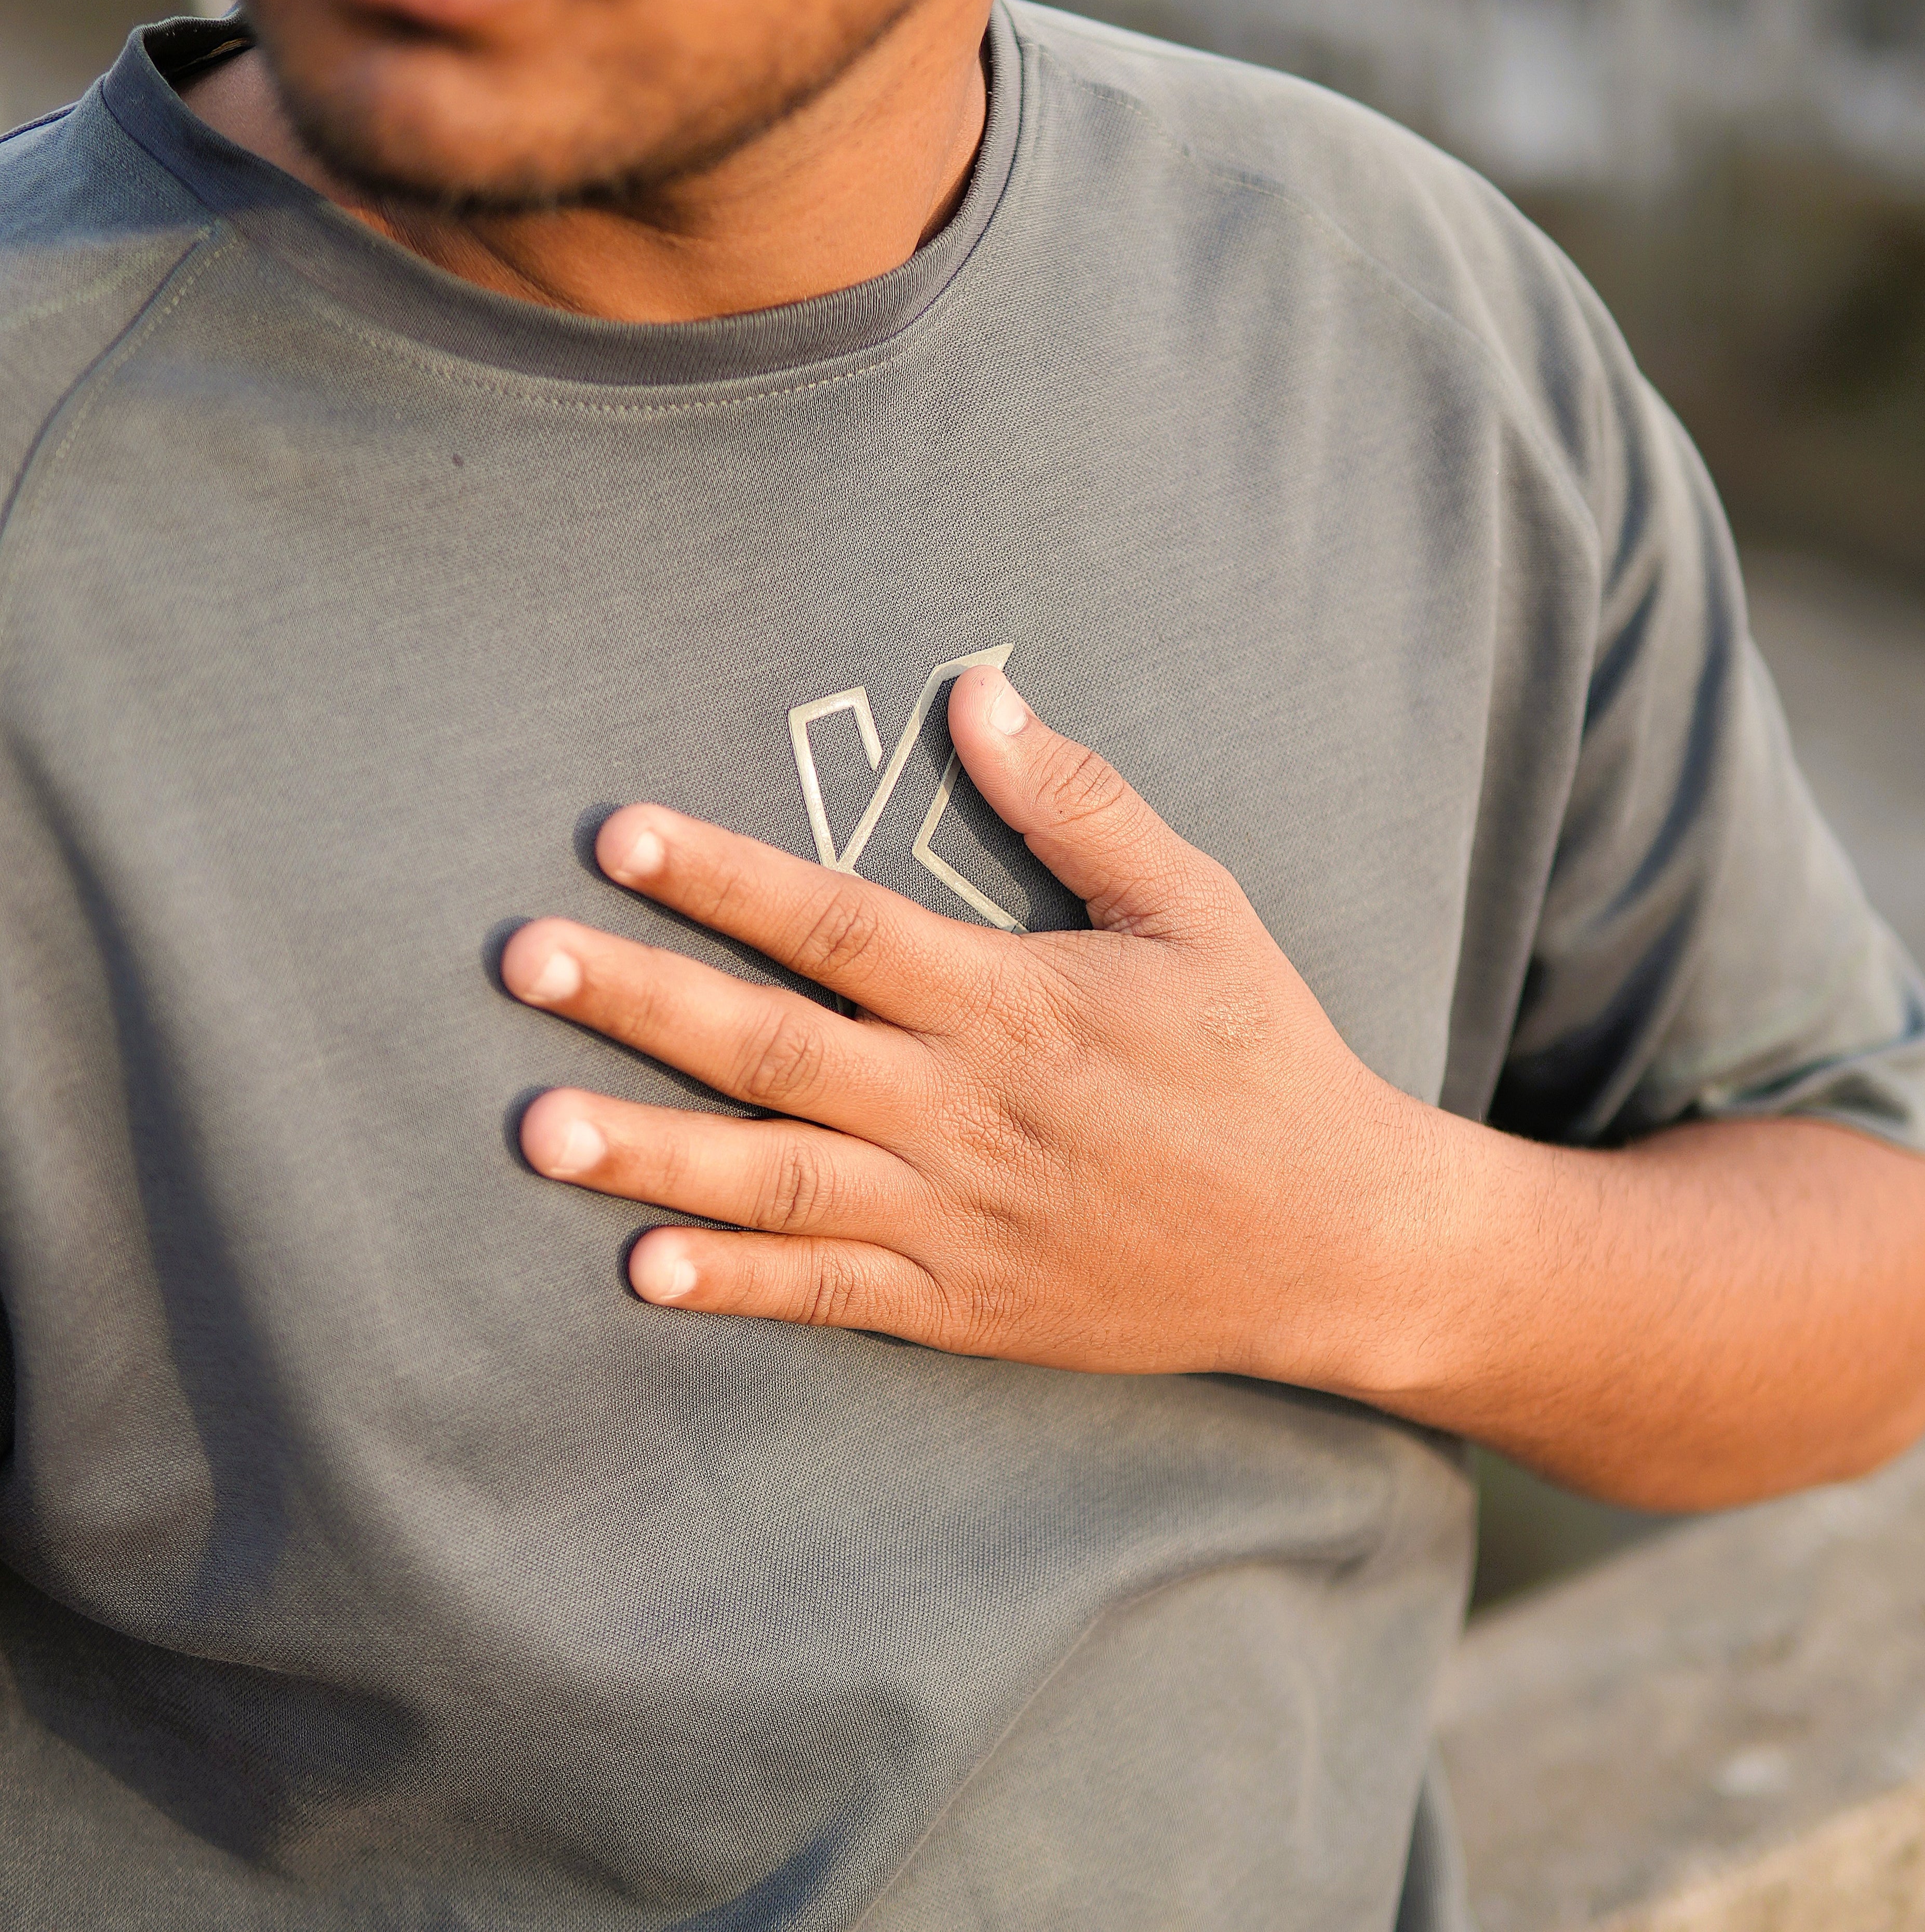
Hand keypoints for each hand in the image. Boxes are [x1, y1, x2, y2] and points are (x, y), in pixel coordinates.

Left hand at [500, 666, 1427, 1384]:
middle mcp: (968, 1104)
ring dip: (654, 1154)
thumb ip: (1080, 803)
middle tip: (521, 960)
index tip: (617, 834)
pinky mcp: (965, 1302)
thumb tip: (973, 694)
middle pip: (779, 1044)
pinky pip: (833, 1293)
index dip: (727, 876)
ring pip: (781, 1177)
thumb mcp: (1197, 908)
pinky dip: (740, 1285)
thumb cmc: (1260, 1054)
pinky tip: (642, 1273)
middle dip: (644, 999)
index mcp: (1015, 998)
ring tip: (535, 1128)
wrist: (1332, 1238)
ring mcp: (960, 1213)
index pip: (843, 923)